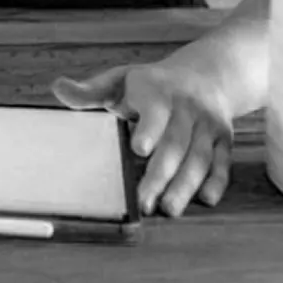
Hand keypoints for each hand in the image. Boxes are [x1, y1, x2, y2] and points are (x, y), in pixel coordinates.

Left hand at [53, 62, 233, 216]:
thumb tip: (58, 88)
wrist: (207, 74)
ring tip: (169, 209)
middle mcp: (187, 106)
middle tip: (144, 203)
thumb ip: (91, 90)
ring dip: (186, 184)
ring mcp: (208, 122)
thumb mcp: (121, 80)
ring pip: (200, 156)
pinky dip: (217, 180)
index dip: (149, 128)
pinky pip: (223, 160)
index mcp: (158, 90)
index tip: (138, 148)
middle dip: (162, 174)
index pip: (156, 110)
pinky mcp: (224, 137)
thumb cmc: (152, 85)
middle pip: (176, 143)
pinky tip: (205, 199)